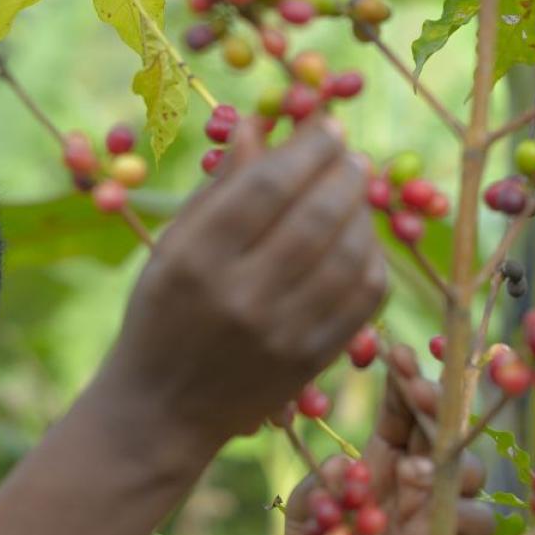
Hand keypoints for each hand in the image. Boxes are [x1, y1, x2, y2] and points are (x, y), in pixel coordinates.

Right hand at [104, 119, 386, 446]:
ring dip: (363, 212)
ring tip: (356, 193)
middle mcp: (240, 297)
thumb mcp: (172, 248)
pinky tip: (359, 240)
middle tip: (350, 155)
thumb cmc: (162, 316)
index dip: (308, 147)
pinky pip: (364, 298)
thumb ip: (219, 189)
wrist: (164, 411)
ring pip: (348, 255)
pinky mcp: (311, 360)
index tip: (325, 125)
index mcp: (195, 260)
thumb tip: (263, 124)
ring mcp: (282, 334)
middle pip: (315, 217)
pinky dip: (372, 258)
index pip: (268, 186)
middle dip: (343, 173)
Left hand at [284, 344, 495, 534]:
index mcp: (385, 457)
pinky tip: (427, 513)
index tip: (395, 352)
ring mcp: (442, 510)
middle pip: (444, 427)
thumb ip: (320, 487)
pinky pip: (478, 520)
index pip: (404, 409)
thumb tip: (343, 467)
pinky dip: (459, 512)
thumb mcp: (307, 514)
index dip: (405, 380)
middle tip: (417, 389)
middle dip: (435, 402)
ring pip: (471, 468)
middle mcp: (421, 476)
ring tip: (410, 470)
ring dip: (447, 460)